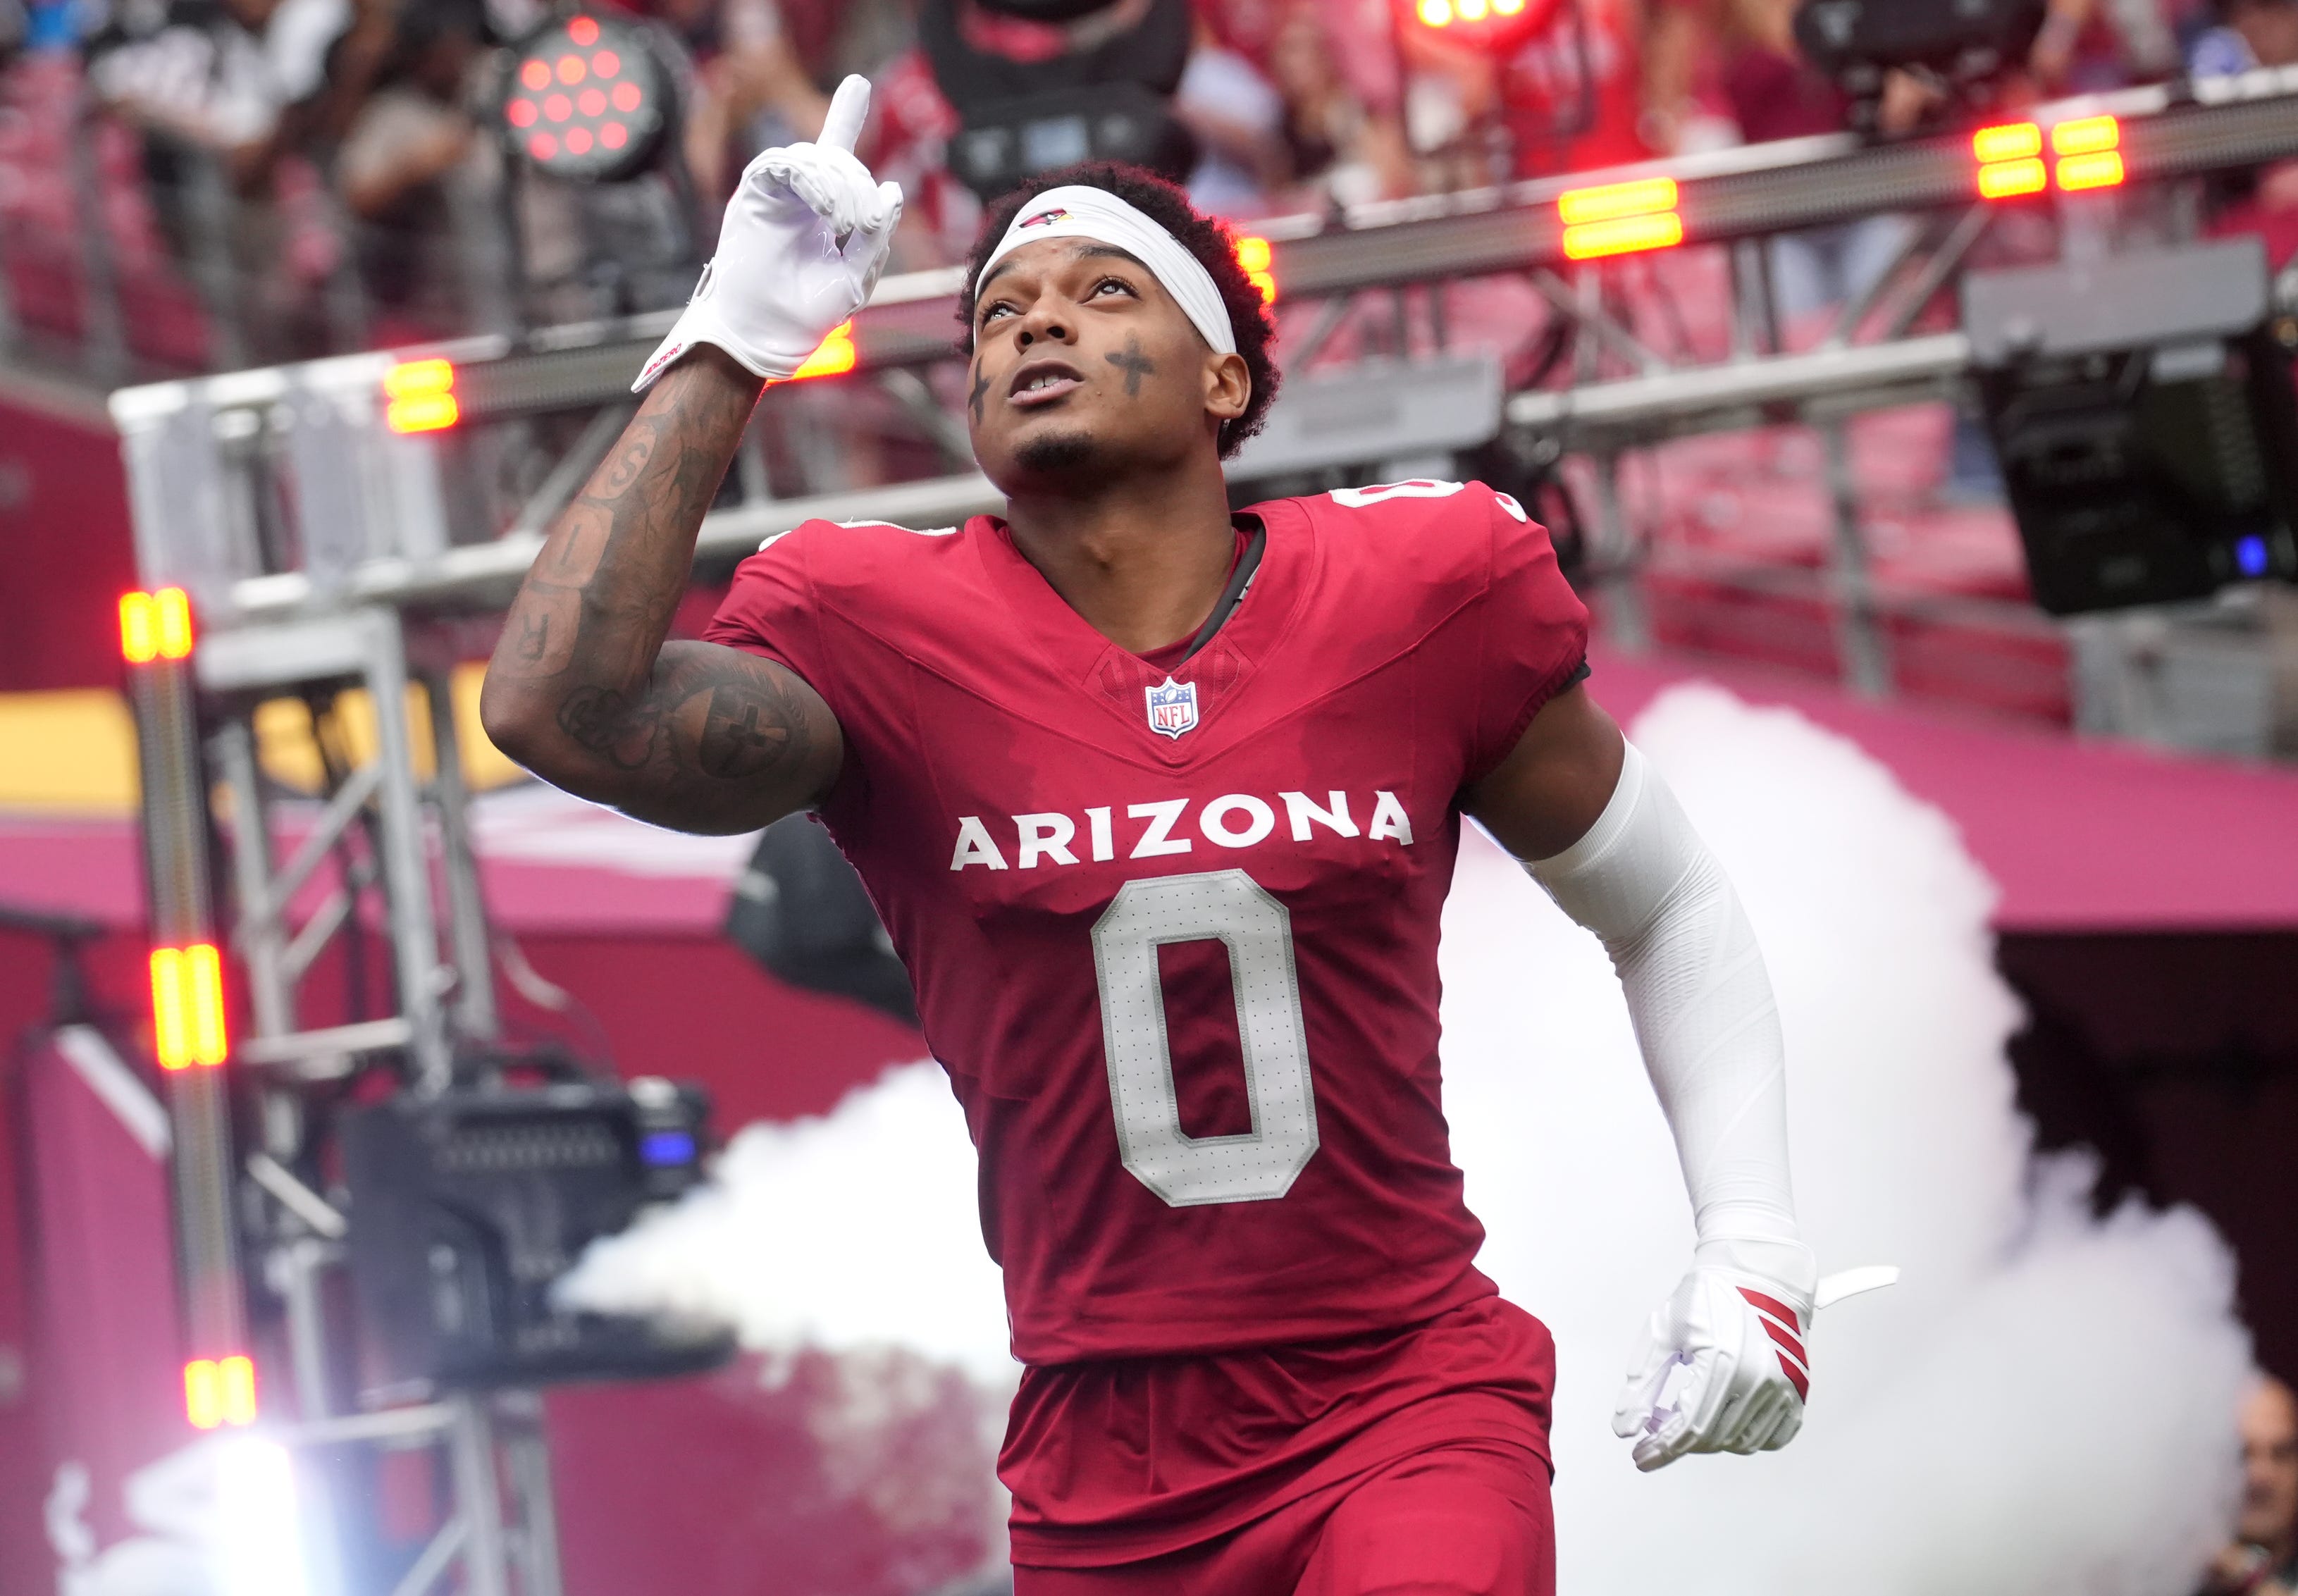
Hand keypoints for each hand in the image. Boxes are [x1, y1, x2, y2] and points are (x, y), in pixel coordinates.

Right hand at [635, 74, 902, 390]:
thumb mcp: (857, 275)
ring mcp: (775, 193)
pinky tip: (826, 209)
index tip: (858, 82)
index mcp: (823, 210)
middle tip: (859, 226)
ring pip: (811, 157)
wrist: (767, 336)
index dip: (845, 115)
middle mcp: (799, 196)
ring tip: (844, 224)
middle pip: (835, 159)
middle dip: (857, 185)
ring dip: (838, 184)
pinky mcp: (754, 195)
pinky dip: (811, 179)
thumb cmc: (807, 314)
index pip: (836, 156)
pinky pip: (781, 163)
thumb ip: (877, 234)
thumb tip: (894, 190)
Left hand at [1613, 1236, 1816, 1471]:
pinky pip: (1774, 1437)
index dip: (1660, 1448)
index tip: (1640, 1456)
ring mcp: (1783, 1386)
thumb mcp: (1663, 1332)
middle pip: (1713, 1439)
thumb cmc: (1706, 1295)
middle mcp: (1757, 1378)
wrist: (1755, 1271)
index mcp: (1721, 1360)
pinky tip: (1723, 1419)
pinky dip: (1746, 1437)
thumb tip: (1625, 1427)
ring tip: (1686, 1417)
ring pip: (1742, 1442)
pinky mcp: (1798, 1389)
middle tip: (1655, 1428)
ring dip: (1710, 1440)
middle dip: (1678, 1442)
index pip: (1688, 1427)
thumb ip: (1643, 1383)